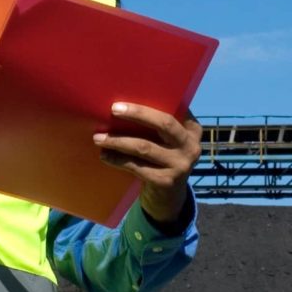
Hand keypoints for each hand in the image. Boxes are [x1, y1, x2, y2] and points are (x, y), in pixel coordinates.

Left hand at [94, 102, 202, 225]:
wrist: (169, 196)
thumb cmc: (162, 157)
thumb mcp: (168, 139)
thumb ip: (157, 123)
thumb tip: (124, 101)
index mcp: (192, 129)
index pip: (174, 108)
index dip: (153, 102)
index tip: (132, 95)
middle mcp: (191, 146)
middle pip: (164, 124)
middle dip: (138, 114)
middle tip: (114, 109)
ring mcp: (180, 165)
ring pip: (144, 147)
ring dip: (119, 141)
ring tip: (99, 137)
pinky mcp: (166, 181)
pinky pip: (137, 167)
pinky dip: (118, 160)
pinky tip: (105, 155)